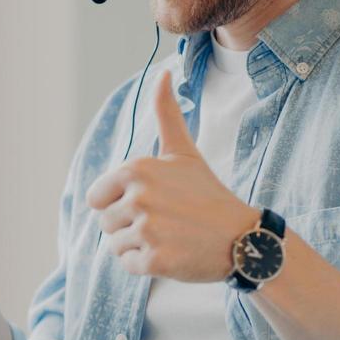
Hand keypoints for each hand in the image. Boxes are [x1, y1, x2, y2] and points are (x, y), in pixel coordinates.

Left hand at [85, 71, 257, 280]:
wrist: (243, 238)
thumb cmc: (207, 194)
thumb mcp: (183, 152)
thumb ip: (166, 114)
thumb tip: (164, 73)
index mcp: (136, 169)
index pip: (96, 198)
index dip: (119, 204)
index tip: (151, 203)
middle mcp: (138, 197)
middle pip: (105, 223)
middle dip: (130, 227)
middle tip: (166, 222)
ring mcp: (147, 229)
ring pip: (115, 246)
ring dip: (138, 246)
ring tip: (170, 237)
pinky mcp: (155, 260)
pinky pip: (129, 266)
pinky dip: (148, 265)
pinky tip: (173, 254)